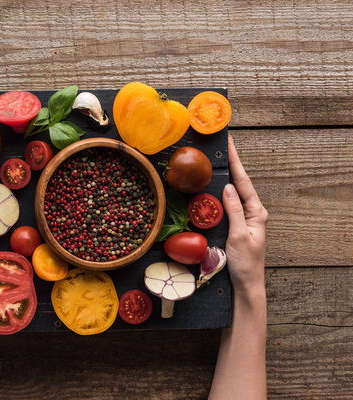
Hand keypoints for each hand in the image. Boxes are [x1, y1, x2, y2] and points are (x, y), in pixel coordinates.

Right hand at [223, 136, 268, 295]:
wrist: (246, 284)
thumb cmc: (245, 263)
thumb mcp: (240, 235)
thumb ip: (235, 211)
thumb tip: (229, 187)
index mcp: (257, 212)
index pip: (243, 182)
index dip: (236, 162)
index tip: (229, 145)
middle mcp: (253, 212)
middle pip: (240, 183)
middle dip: (231, 164)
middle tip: (221, 147)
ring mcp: (245, 219)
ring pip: (234, 193)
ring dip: (226, 177)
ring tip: (217, 161)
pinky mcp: (236, 225)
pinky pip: (228, 204)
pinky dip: (221, 193)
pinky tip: (214, 187)